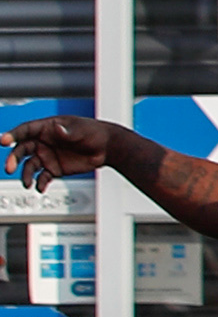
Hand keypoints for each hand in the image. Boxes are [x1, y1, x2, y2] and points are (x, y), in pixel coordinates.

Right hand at [5, 115, 119, 190]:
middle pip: (22, 150)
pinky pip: (42, 177)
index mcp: (47, 128)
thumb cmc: (94, 133)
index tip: (4, 140)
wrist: (107, 148)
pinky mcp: (54, 168)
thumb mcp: (82, 130)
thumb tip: (57, 128)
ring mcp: (47, 156)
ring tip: (28, 184)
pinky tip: (39, 188)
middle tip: (9, 168)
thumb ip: (68, 131)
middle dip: (14, 158)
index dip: (13, 135)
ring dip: (26, 175)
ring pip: (30, 166)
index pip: (25, 130)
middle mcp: (43, 142)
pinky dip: (39, 183)